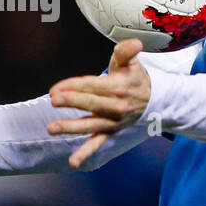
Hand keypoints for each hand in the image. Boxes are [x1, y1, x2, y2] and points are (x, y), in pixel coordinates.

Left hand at [46, 38, 150, 168]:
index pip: (92, 86)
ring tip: (51, 128)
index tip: (55, 88)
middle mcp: (115, 106)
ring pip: (90, 125)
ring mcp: (111, 121)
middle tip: (53, 100)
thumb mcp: (131, 62)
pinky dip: (86, 153)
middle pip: (91, 103)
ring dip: (71, 127)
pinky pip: (98, 143)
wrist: (153, 100)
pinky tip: (73, 162)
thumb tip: (135, 43)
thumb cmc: (135, 78)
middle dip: (72, 101)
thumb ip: (127, 52)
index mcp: (117, 87)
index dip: (73, 86)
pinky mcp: (110, 132)